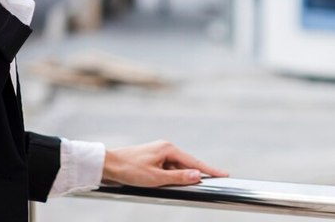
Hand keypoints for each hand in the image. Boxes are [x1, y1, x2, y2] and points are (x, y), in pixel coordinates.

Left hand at [100, 140, 229, 187]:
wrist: (109, 165)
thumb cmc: (130, 170)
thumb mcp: (156, 178)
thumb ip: (178, 177)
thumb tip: (197, 175)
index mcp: (168, 149)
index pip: (194, 162)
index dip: (210, 170)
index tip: (225, 174)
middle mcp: (166, 148)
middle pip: (187, 164)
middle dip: (197, 175)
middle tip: (214, 181)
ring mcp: (159, 153)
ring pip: (177, 168)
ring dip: (181, 178)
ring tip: (183, 186)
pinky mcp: (153, 159)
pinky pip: (168, 169)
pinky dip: (172, 177)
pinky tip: (170, 185)